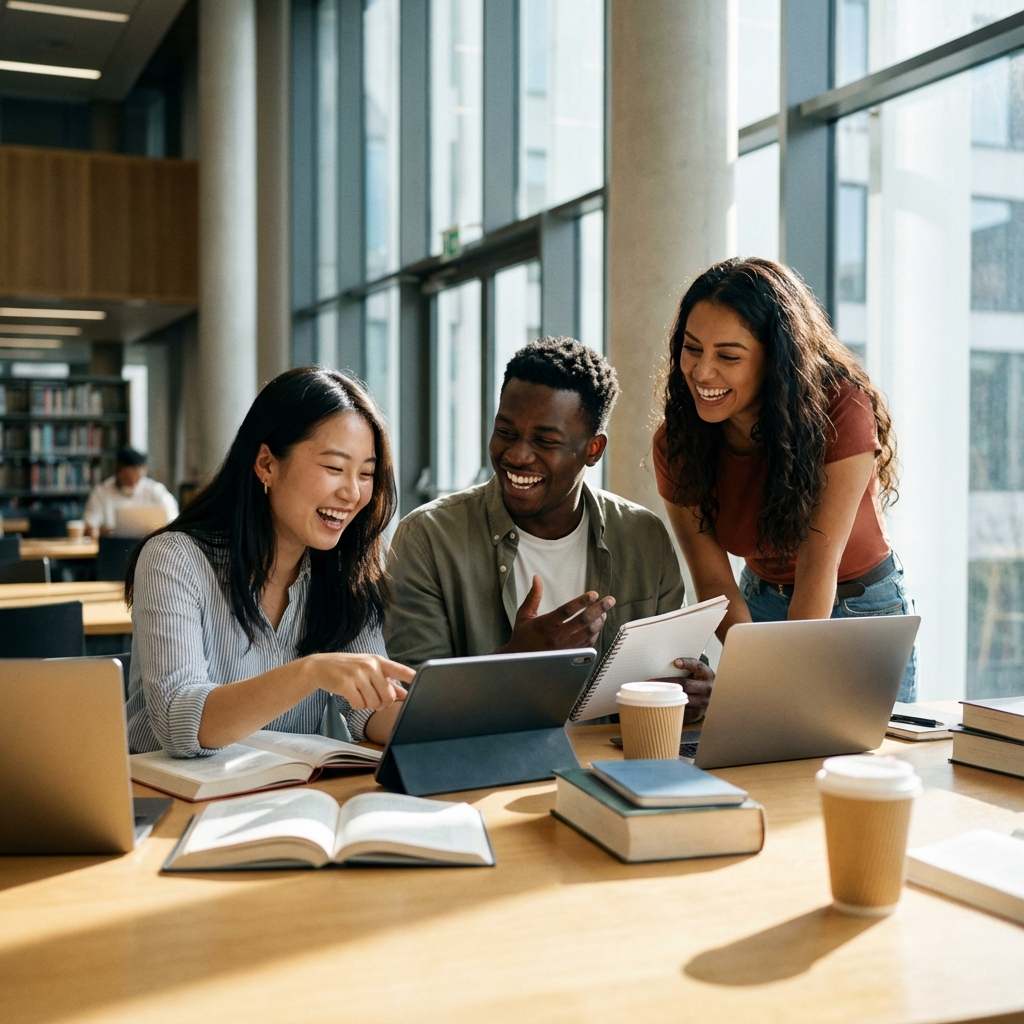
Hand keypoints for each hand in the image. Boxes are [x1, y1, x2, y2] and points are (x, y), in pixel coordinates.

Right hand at [306, 653, 414, 710]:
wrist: (320, 666)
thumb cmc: (348, 669)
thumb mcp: (369, 670)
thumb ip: (387, 681)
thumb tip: (404, 693)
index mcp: (379, 661)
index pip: (401, 670)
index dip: (413, 678)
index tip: (424, 683)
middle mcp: (370, 666)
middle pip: (388, 696)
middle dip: (382, 703)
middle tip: (373, 700)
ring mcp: (358, 674)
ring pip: (373, 703)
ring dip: (367, 704)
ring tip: (359, 694)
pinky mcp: (346, 684)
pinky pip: (359, 705)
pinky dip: (356, 705)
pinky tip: (351, 696)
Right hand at [499, 576, 614, 653]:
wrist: (522, 662)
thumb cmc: (523, 636)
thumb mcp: (524, 615)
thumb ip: (533, 596)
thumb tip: (537, 578)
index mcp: (545, 625)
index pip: (567, 611)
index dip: (582, 601)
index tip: (594, 594)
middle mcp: (557, 637)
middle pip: (583, 621)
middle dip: (599, 609)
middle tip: (610, 600)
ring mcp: (565, 647)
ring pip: (588, 633)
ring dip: (599, 621)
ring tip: (604, 611)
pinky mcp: (570, 655)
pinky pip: (588, 643)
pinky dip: (595, 633)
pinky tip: (597, 625)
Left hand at [648, 657, 714, 722]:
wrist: (710, 697)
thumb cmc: (697, 681)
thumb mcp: (697, 672)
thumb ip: (686, 667)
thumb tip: (664, 663)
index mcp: (707, 675)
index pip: (698, 667)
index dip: (687, 664)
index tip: (675, 662)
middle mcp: (707, 689)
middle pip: (685, 684)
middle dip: (667, 682)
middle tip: (651, 681)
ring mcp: (703, 702)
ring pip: (683, 699)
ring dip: (666, 697)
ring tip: (652, 694)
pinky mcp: (697, 714)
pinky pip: (682, 712)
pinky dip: (671, 708)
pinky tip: (660, 704)